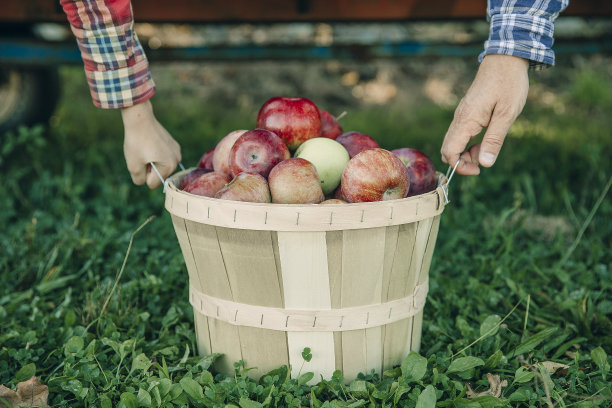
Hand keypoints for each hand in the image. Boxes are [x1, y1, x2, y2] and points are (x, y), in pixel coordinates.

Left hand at [121, 100, 180, 188]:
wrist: (140, 118)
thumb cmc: (136, 142)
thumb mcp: (133, 166)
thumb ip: (139, 180)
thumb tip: (146, 181)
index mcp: (169, 166)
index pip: (152, 184)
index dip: (143, 174)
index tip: (140, 160)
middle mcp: (177, 160)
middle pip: (158, 175)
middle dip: (148, 168)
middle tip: (142, 153)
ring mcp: (177, 151)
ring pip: (160, 166)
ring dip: (152, 161)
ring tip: (146, 148)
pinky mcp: (174, 144)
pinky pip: (162, 156)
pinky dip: (155, 153)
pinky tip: (150, 143)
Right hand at [440, 54, 528, 174]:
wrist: (505, 59)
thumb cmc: (508, 84)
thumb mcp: (507, 114)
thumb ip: (494, 140)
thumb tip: (484, 164)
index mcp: (466, 120)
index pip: (450, 152)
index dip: (461, 166)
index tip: (479, 170)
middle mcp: (459, 118)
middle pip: (448, 149)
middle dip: (463, 162)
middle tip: (484, 160)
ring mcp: (461, 115)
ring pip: (454, 142)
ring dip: (467, 152)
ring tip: (487, 149)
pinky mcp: (467, 112)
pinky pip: (460, 134)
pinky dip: (469, 143)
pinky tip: (485, 138)